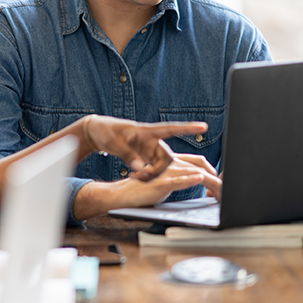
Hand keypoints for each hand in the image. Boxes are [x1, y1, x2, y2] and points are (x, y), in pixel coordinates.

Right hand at [72, 156, 219, 219]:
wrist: (122, 194)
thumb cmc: (142, 190)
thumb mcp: (165, 183)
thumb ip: (180, 180)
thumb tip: (198, 183)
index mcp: (172, 161)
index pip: (199, 161)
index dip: (214, 170)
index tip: (222, 183)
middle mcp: (170, 163)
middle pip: (201, 164)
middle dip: (217, 176)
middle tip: (226, 190)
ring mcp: (165, 173)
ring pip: (193, 172)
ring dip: (211, 182)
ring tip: (222, 190)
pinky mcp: (159, 183)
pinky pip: (177, 180)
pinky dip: (190, 179)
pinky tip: (200, 178)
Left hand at [83, 115, 208, 180]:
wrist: (98, 132)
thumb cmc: (106, 131)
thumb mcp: (115, 144)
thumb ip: (129, 156)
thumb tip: (141, 168)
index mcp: (148, 131)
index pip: (171, 129)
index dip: (188, 128)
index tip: (203, 126)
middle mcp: (152, 141)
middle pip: (167, 159)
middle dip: (157, 170)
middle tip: (139, 175)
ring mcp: (150, 150)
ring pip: (161, 167)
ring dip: (151, 175)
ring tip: (133, 176)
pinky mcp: (146, 157)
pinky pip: (153, 170)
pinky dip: (146, 175)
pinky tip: (134, 176)